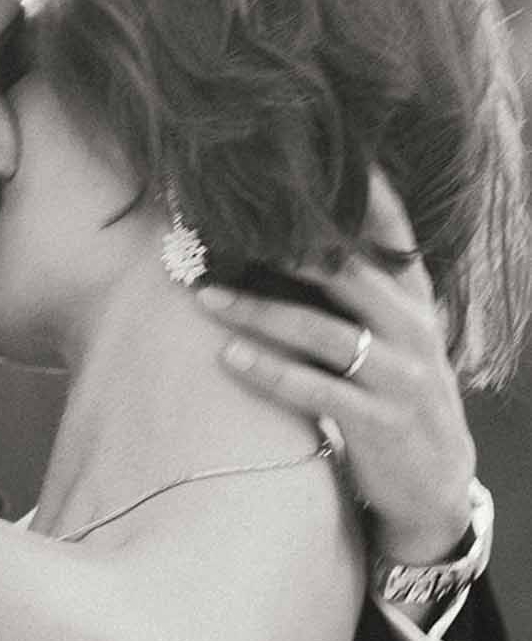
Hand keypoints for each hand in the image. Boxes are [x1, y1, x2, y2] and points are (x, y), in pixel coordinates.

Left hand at [198, 170, 474, 562]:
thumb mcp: (393, 336)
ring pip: (321, 331)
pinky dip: (269, 371)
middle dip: (286, 248)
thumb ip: (357, 292)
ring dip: (258, 311)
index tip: (319, 157)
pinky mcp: (380, 420)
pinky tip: (228, 357)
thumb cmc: (395, 396)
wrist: (435, 483)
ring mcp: (399, 375)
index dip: (362, 194)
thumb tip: (289, 240)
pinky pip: (316, 389)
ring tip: (205, 296)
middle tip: (229, 225)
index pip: (392, 234)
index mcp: (414, 300)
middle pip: (347, 274)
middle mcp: (411, 329)